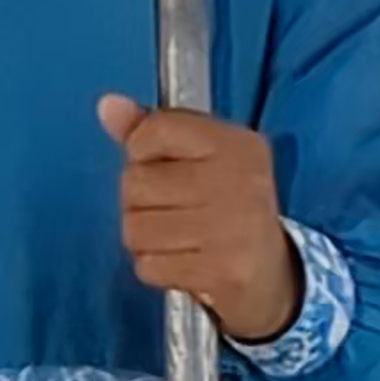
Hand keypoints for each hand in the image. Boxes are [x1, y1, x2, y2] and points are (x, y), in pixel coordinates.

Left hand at [98, 95, 302, 348]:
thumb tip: (107, 105)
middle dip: (139, 200)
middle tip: (173, 209)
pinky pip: (148, 266)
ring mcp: (233, 228)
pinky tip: (183, 261)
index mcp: (237, 144)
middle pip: (135, 183)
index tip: (162, 166)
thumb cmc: (227, 207)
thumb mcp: (201, 156)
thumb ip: (151, 129)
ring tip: (177, 237)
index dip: (141, 151)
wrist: (272, 274)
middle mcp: (240, 181)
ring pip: (135, 229)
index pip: (156, 130)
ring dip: (145, 239)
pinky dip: (156, 267)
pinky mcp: (224, 271)